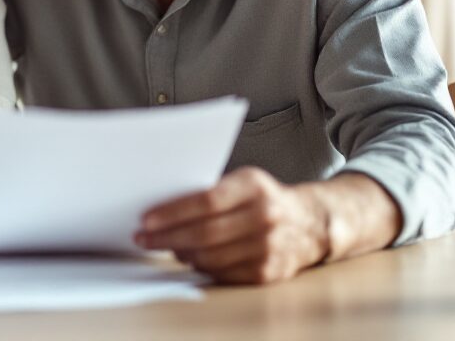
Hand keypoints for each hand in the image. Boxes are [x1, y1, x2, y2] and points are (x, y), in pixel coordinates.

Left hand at [135, 167, 329, 284]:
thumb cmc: (264, 198)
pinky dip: (201, 267)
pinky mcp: (268, 272)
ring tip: (164, 245)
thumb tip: (163, 207)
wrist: (310, 223)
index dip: (173, 212)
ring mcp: (269, 247)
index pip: (207, 201)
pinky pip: (223, 273)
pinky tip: (189, 258)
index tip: (147, 219)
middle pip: (205, 232)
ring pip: (211, 256)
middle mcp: (266, 216)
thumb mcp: (243, 181)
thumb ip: (211, 191)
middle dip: (167, 237)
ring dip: (181, 253)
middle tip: (144, 238)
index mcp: (255, 186)